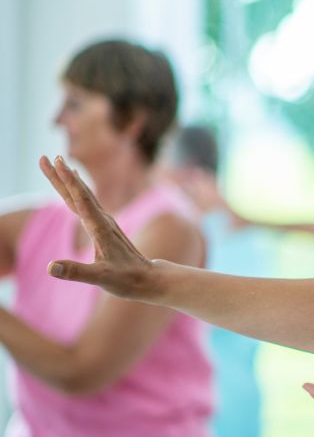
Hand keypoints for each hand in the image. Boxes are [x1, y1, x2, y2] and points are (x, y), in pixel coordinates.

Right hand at [39, 155, 158, 300]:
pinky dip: (77, 190)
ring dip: (67, 179)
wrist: (147, 278)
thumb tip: (50, 267)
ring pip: (82, 196)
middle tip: (44, 157)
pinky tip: (74, 182)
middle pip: (78, 193)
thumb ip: (76, 272)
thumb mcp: (100, 278)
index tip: (57, 163)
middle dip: (60, 175)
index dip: (68, 181)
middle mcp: (103, 220)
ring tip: (56, 162)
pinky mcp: (104, 226)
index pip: (81, 200)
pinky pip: (87, 203)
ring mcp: (104, 222)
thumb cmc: (126, 279)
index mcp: (100, 228)